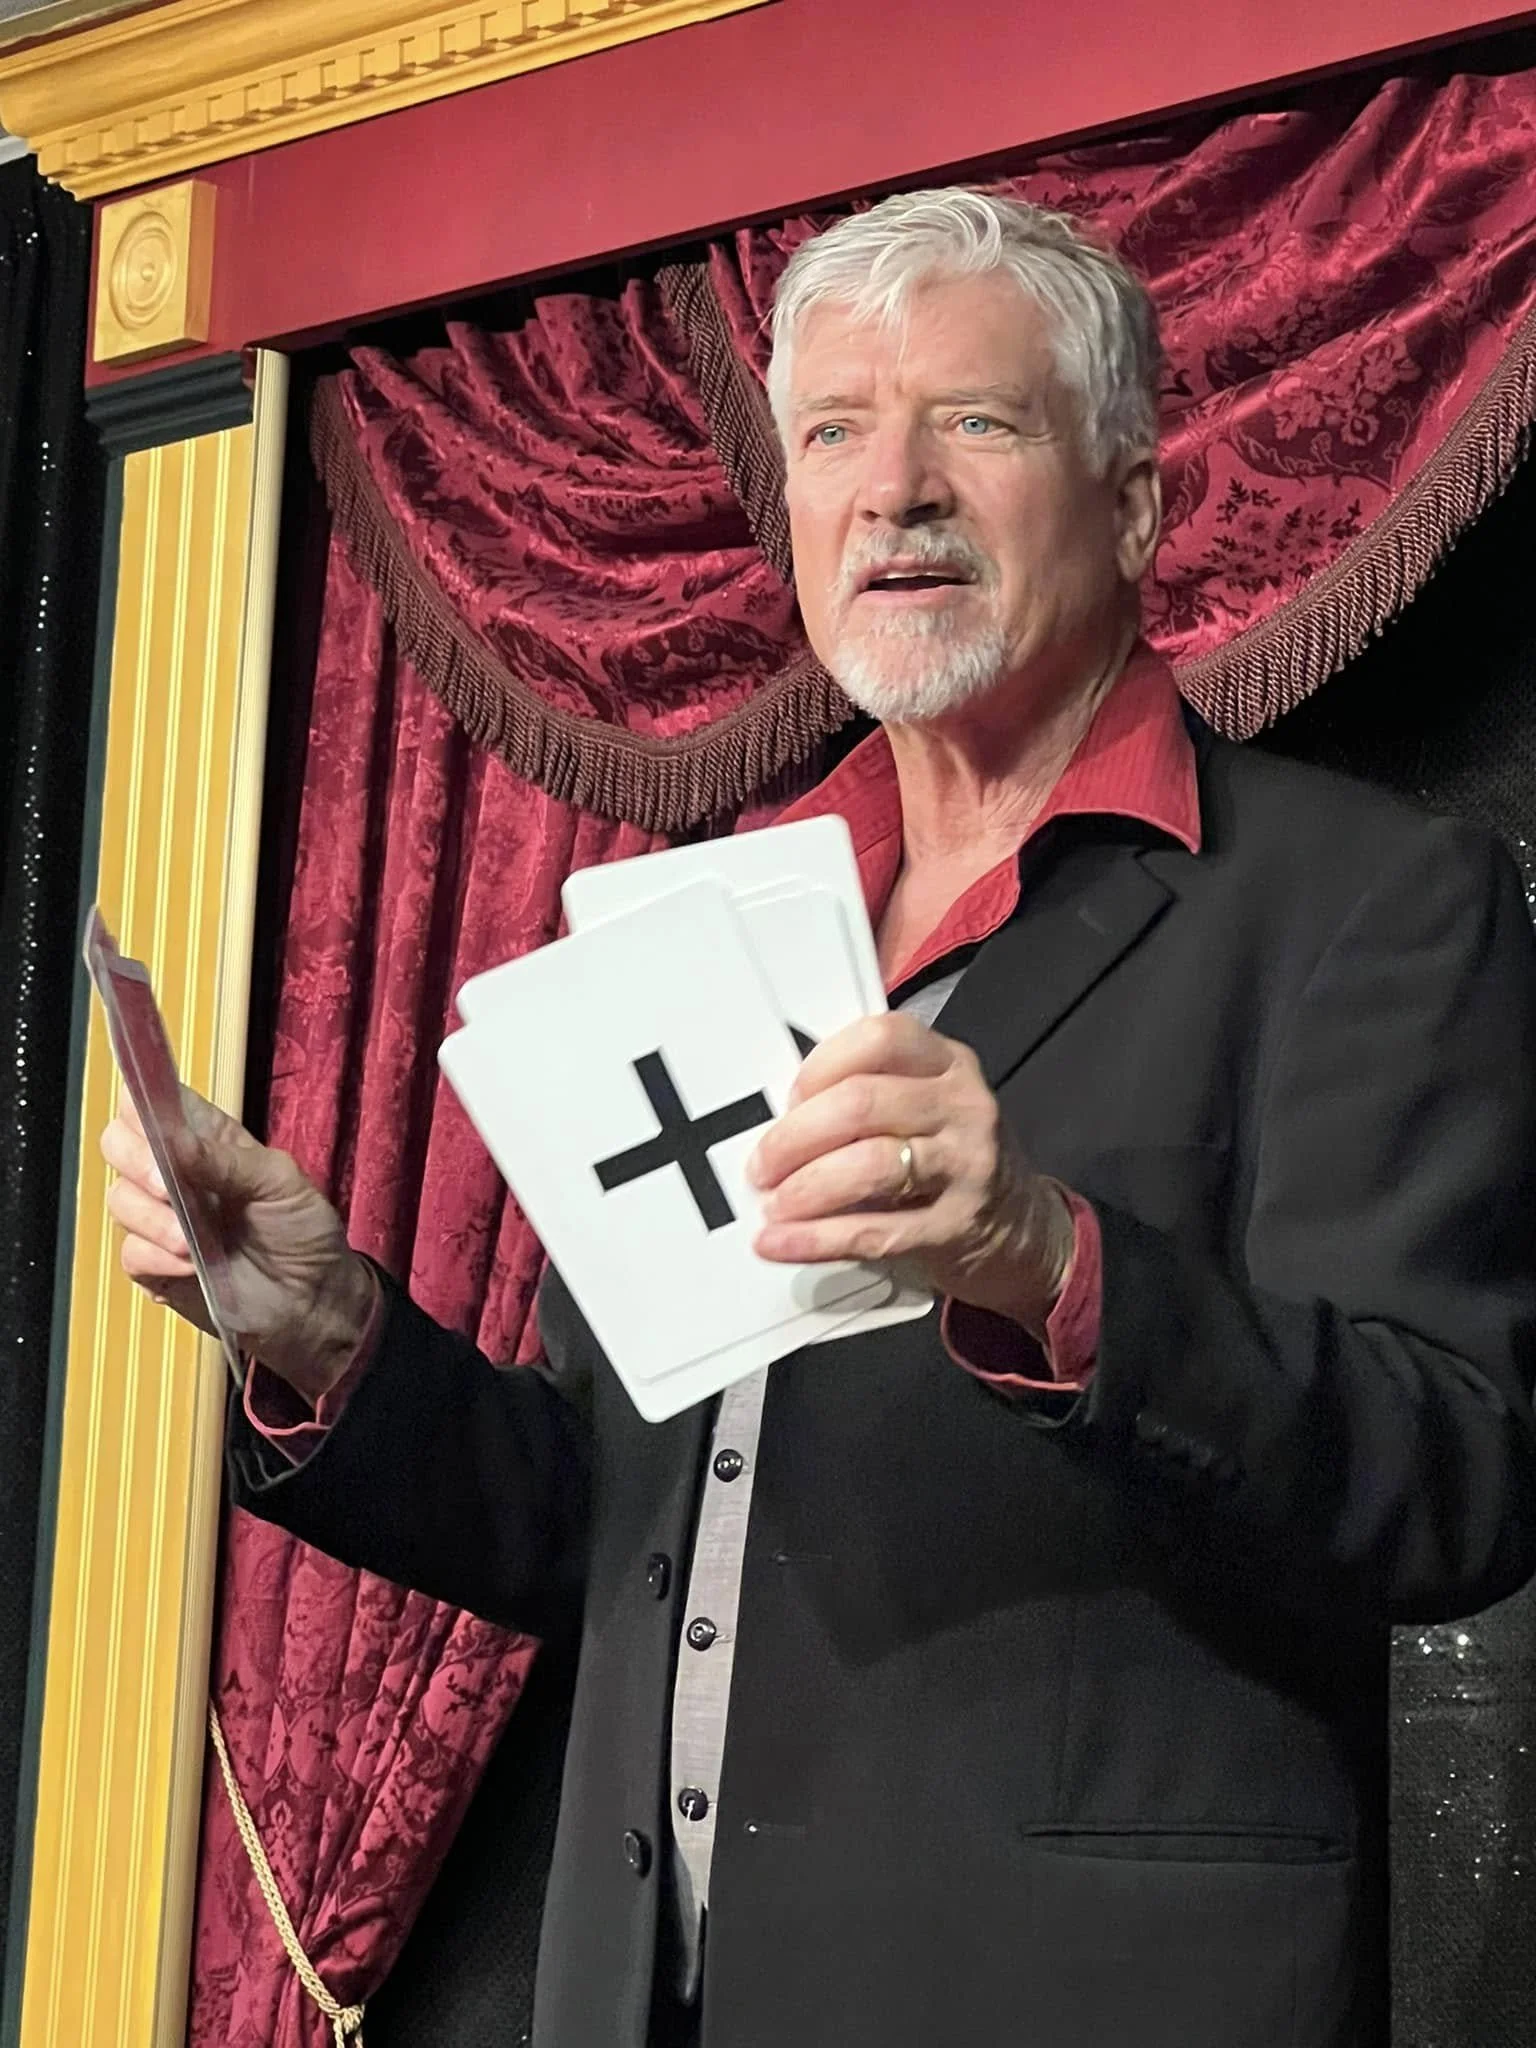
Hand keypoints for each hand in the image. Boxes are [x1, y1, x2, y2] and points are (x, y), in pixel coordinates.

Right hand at [101, 1087, 375, 1404]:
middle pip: (118, 1145)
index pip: (153, 1103)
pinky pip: (130, 1252)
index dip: (142, 1102)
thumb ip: (226, 1160)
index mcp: (207, 1141)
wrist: (312, 1302)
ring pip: (119, 1200)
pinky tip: (190, 1266)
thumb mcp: (280, 1183)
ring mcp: (161, 1219)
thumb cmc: (304, 1231)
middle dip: (136, 1161)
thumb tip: (172, 1140)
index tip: (152, 1120)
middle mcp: (175, 1174)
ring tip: (190, 1241)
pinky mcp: (155, 1265)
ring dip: (150, 1219)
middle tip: (168, 1187)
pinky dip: (155, 1257)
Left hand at [747, 1013, 1073, 1335]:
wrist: (1025, 1232)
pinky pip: (876, 1230)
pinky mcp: (956, 1226)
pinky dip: (818, 1238)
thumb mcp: (929, 1108)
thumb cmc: (954, 1160)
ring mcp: (966, 1165)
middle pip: (862, 1103)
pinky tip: (784, 1242)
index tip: (788, 1100)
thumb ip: (872, 1094)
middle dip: (795, 1137)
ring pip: (869, 1164)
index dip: (820, 1067)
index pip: (879, 1039)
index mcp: (948, 1064)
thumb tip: (783, 1113)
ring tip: (775, 1204)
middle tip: (763, 1165)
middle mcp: (962, 1106)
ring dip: (806, 1186)